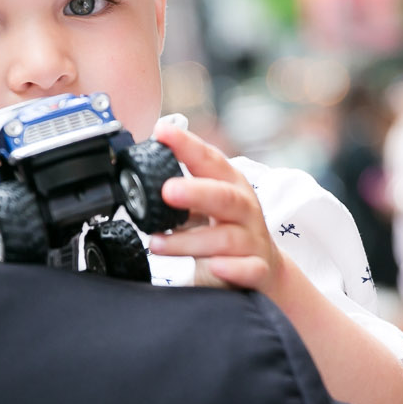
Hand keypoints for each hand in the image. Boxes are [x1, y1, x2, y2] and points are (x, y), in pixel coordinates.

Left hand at [145, 125, 286, 294]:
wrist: (265, 270)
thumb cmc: (227, 230)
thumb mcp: (207, 206)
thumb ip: (179, 193)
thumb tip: (137, 177)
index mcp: (229, 185)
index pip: (209, 161)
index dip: (187, 146)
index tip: (162, 133)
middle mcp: (244, 208)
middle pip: (224, 196)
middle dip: (196, 192)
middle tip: (167, 191)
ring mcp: (252, 239)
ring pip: (225, 238)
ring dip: (190, 241)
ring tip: (157, 244)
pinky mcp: (257, 269)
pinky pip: (249, 269)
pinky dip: (233, 268)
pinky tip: (215, 266)